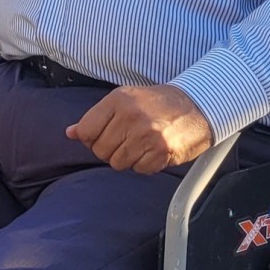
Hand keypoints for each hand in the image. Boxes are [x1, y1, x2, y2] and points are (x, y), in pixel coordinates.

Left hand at [66, 84, 212, 174]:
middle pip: (100, 150)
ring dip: (128, 158)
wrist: (198, 105)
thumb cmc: (159, 103)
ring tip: (141, 144)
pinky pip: (139, 170)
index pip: (86, 131)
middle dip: (111, 149)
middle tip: (127, 140)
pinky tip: (154, 150)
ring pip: (118, 163)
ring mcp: (147, 136)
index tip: (103, 136)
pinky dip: (145, 164)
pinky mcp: (161, 153)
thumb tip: (71, 133)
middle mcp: (131, 117)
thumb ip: (97, 117)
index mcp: (119, 100)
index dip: (91, 138)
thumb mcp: (125, 99)